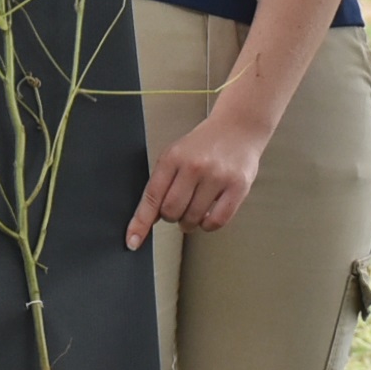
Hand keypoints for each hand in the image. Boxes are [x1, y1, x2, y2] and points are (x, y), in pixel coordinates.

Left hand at [126, 106, 271, 248]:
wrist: (237, 128)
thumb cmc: (204, 145)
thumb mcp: (175, 155)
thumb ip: (161, 184)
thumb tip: (149, 218)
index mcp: (173, 157)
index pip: (151, 196)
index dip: (140, 222)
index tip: (133, 241)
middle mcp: (194, 167)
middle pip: (171, 212)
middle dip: (171, 216)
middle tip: (179, 207)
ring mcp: (216, 177)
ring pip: (193, 219)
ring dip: (190, 221)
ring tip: (196, 206)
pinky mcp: (237, 187)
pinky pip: (216, 222)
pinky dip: (208, 225)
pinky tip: (208, 214)